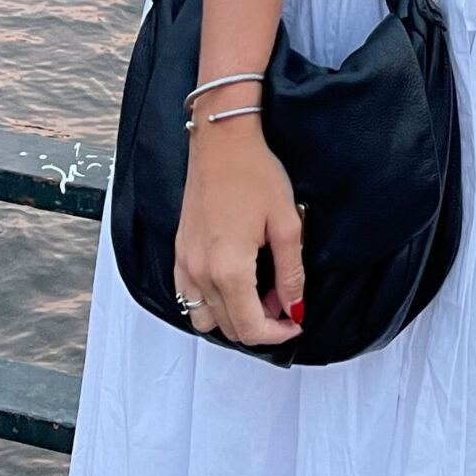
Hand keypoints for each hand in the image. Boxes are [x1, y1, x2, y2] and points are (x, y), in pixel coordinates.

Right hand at [174, 116, 303, 346]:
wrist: (222, 142)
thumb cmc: (253, 173)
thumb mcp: (286, 223)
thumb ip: (290, 273)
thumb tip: (295, 307)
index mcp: (229, 269)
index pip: (251, 328)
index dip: (278, 334)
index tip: (296, 321)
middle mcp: (200, 272)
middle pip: (229, 328)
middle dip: (261, 322)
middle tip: (283, 297)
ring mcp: (185, 264)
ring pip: (205, 318)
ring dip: (234, 316)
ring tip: (258, 291)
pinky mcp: (179, 253)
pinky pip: (187, 297)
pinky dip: (210, 302)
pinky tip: (232, 282)